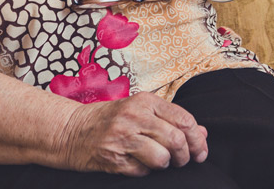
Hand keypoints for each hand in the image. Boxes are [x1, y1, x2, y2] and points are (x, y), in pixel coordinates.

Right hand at [62, 92, 208, 175]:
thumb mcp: (142, 111)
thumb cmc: (111, 119)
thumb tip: (203, 133)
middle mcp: (135, 117)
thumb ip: (172, 120)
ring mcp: (122, 138)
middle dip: (185, 156)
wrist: (71, 130)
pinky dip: (146, 171)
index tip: (200, 151)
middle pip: (176, 140)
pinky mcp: (113, 159)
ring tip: (158, 161)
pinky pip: (143, 171)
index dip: (198, 139)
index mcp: (145, 101)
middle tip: (182, 160)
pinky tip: (138, 163)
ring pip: (162, 158)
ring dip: (165, 164)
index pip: (184, 120)